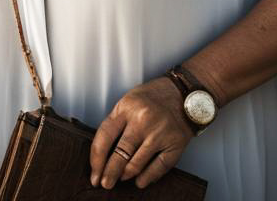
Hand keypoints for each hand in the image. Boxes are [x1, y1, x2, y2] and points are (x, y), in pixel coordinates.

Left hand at [89, 75, 194, 189]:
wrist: (183, 94)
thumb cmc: (153, 97)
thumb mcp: (129, 100)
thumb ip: (117, 121)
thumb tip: (104, 151)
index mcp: (126, 107)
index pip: (105, 136)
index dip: (97, 158)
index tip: (94, 171)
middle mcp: (142, 120)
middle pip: (120, 153)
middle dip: (109, 173)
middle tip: (104, 183)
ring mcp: (159, 134)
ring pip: (137, 163)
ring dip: (126, 175)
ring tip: (120, 179)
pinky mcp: (174, 145)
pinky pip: (158, 168)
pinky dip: (147, 178)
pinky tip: (140, 182)